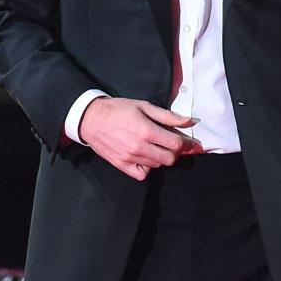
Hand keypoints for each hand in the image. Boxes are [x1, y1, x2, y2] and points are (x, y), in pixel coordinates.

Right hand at [78, 97, 198, 180]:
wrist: (91, 118)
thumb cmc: (118, 110)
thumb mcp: (144, 106)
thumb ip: (168, 116)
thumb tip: (189, 120)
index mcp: (147, 131)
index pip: (176, 144)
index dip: (186, 144)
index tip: (189, 142)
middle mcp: (139, 147)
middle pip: (169, 158)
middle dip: (175, 152)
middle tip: (171, 144)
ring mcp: (130, 158)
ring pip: (157, 165)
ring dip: (161, 158)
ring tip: (156, 147)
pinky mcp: (121, 164)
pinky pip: (142, 174)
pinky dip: (147, 168)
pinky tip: (145, 157)